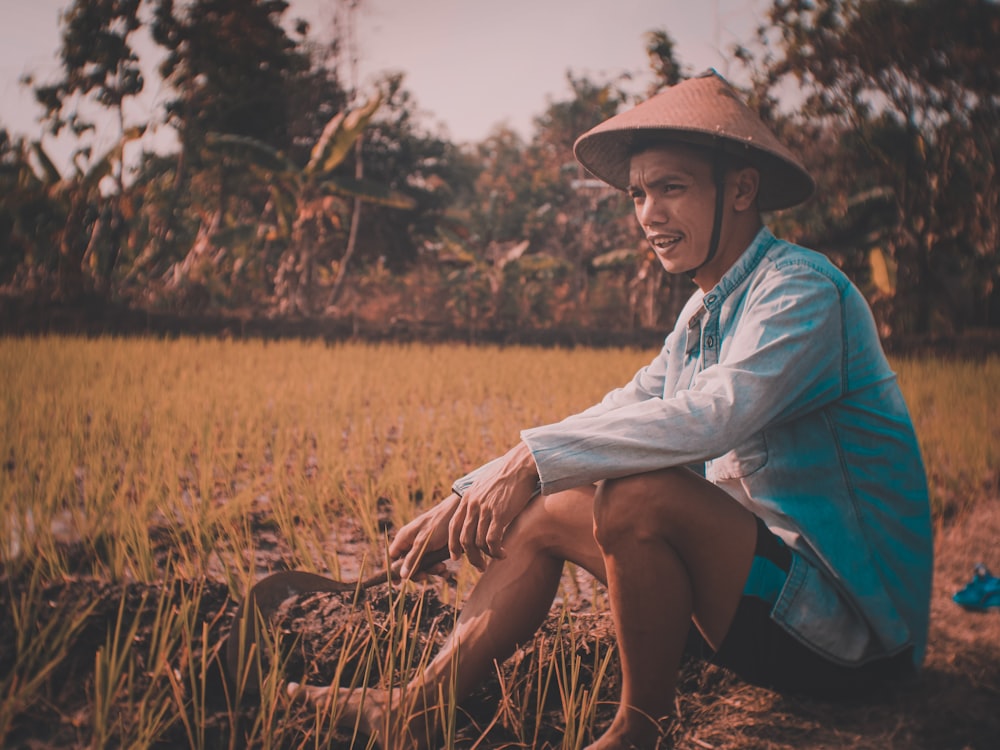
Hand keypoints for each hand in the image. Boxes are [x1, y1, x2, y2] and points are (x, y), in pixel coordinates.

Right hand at [389, 493, 460, 578]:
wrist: (459, 513)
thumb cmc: (438, 524)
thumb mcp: (424, 543)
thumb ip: (412, 559)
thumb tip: (401, 576)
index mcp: (403, 538)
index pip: (392, 557)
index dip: (393, 570)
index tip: (397, 584)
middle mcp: (411, 542)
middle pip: (407, 565)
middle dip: (418, 572)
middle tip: (427, 576)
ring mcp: (423, 546)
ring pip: (422, 565)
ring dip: (431, 570)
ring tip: (442, 568)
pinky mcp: (434, 549)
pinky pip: (432, 563)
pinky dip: (438, 568)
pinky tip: (446, 571)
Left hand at [448, 442, 538, 569]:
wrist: (520, 465)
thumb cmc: (506, 476)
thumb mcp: (484, 486)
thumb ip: (477, 500)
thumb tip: (478, 513)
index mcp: (467, 499)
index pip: (453, 526)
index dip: (453, 545)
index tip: (456, 557)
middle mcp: (472, 505)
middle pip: (464, 540)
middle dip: (470, 557)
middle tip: (480, 565)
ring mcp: (485, 510)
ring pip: (478, 543)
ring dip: (486, 556)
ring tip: (496, 558)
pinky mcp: (499, 514)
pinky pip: (492, 541)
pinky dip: (496, 552)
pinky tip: (504, 554)